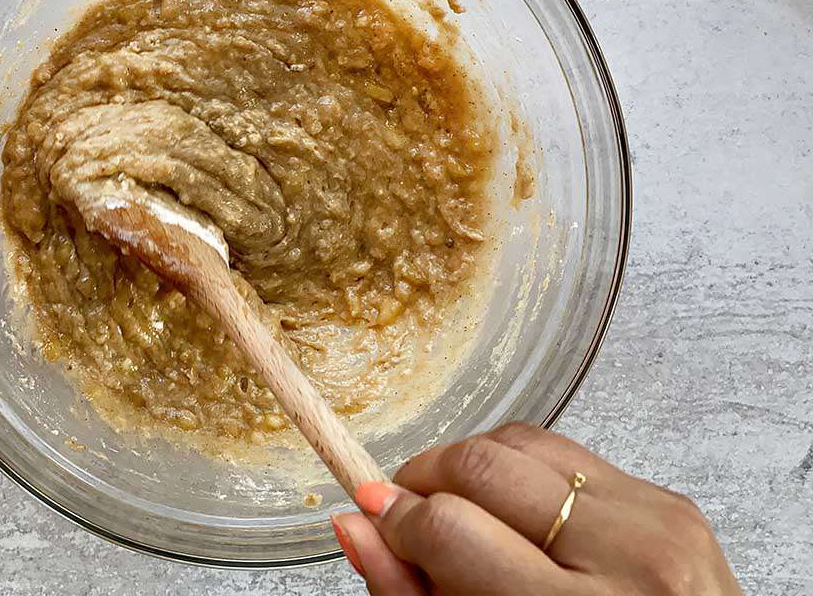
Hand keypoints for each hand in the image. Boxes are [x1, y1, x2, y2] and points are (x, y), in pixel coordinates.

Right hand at [332, 423, 740, 594]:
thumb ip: (410, 595)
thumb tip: (355, 524)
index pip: (452, 529)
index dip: (397, 520)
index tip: (379, 520)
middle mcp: (626, 559)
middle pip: (480, 466)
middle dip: (425, 478)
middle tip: (409, 511)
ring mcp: (655, 520)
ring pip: (518, 441)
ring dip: (471, 467)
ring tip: (462, 512)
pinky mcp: (667, 499)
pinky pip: (565, 451)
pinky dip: (521, 472)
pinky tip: (517, 514)